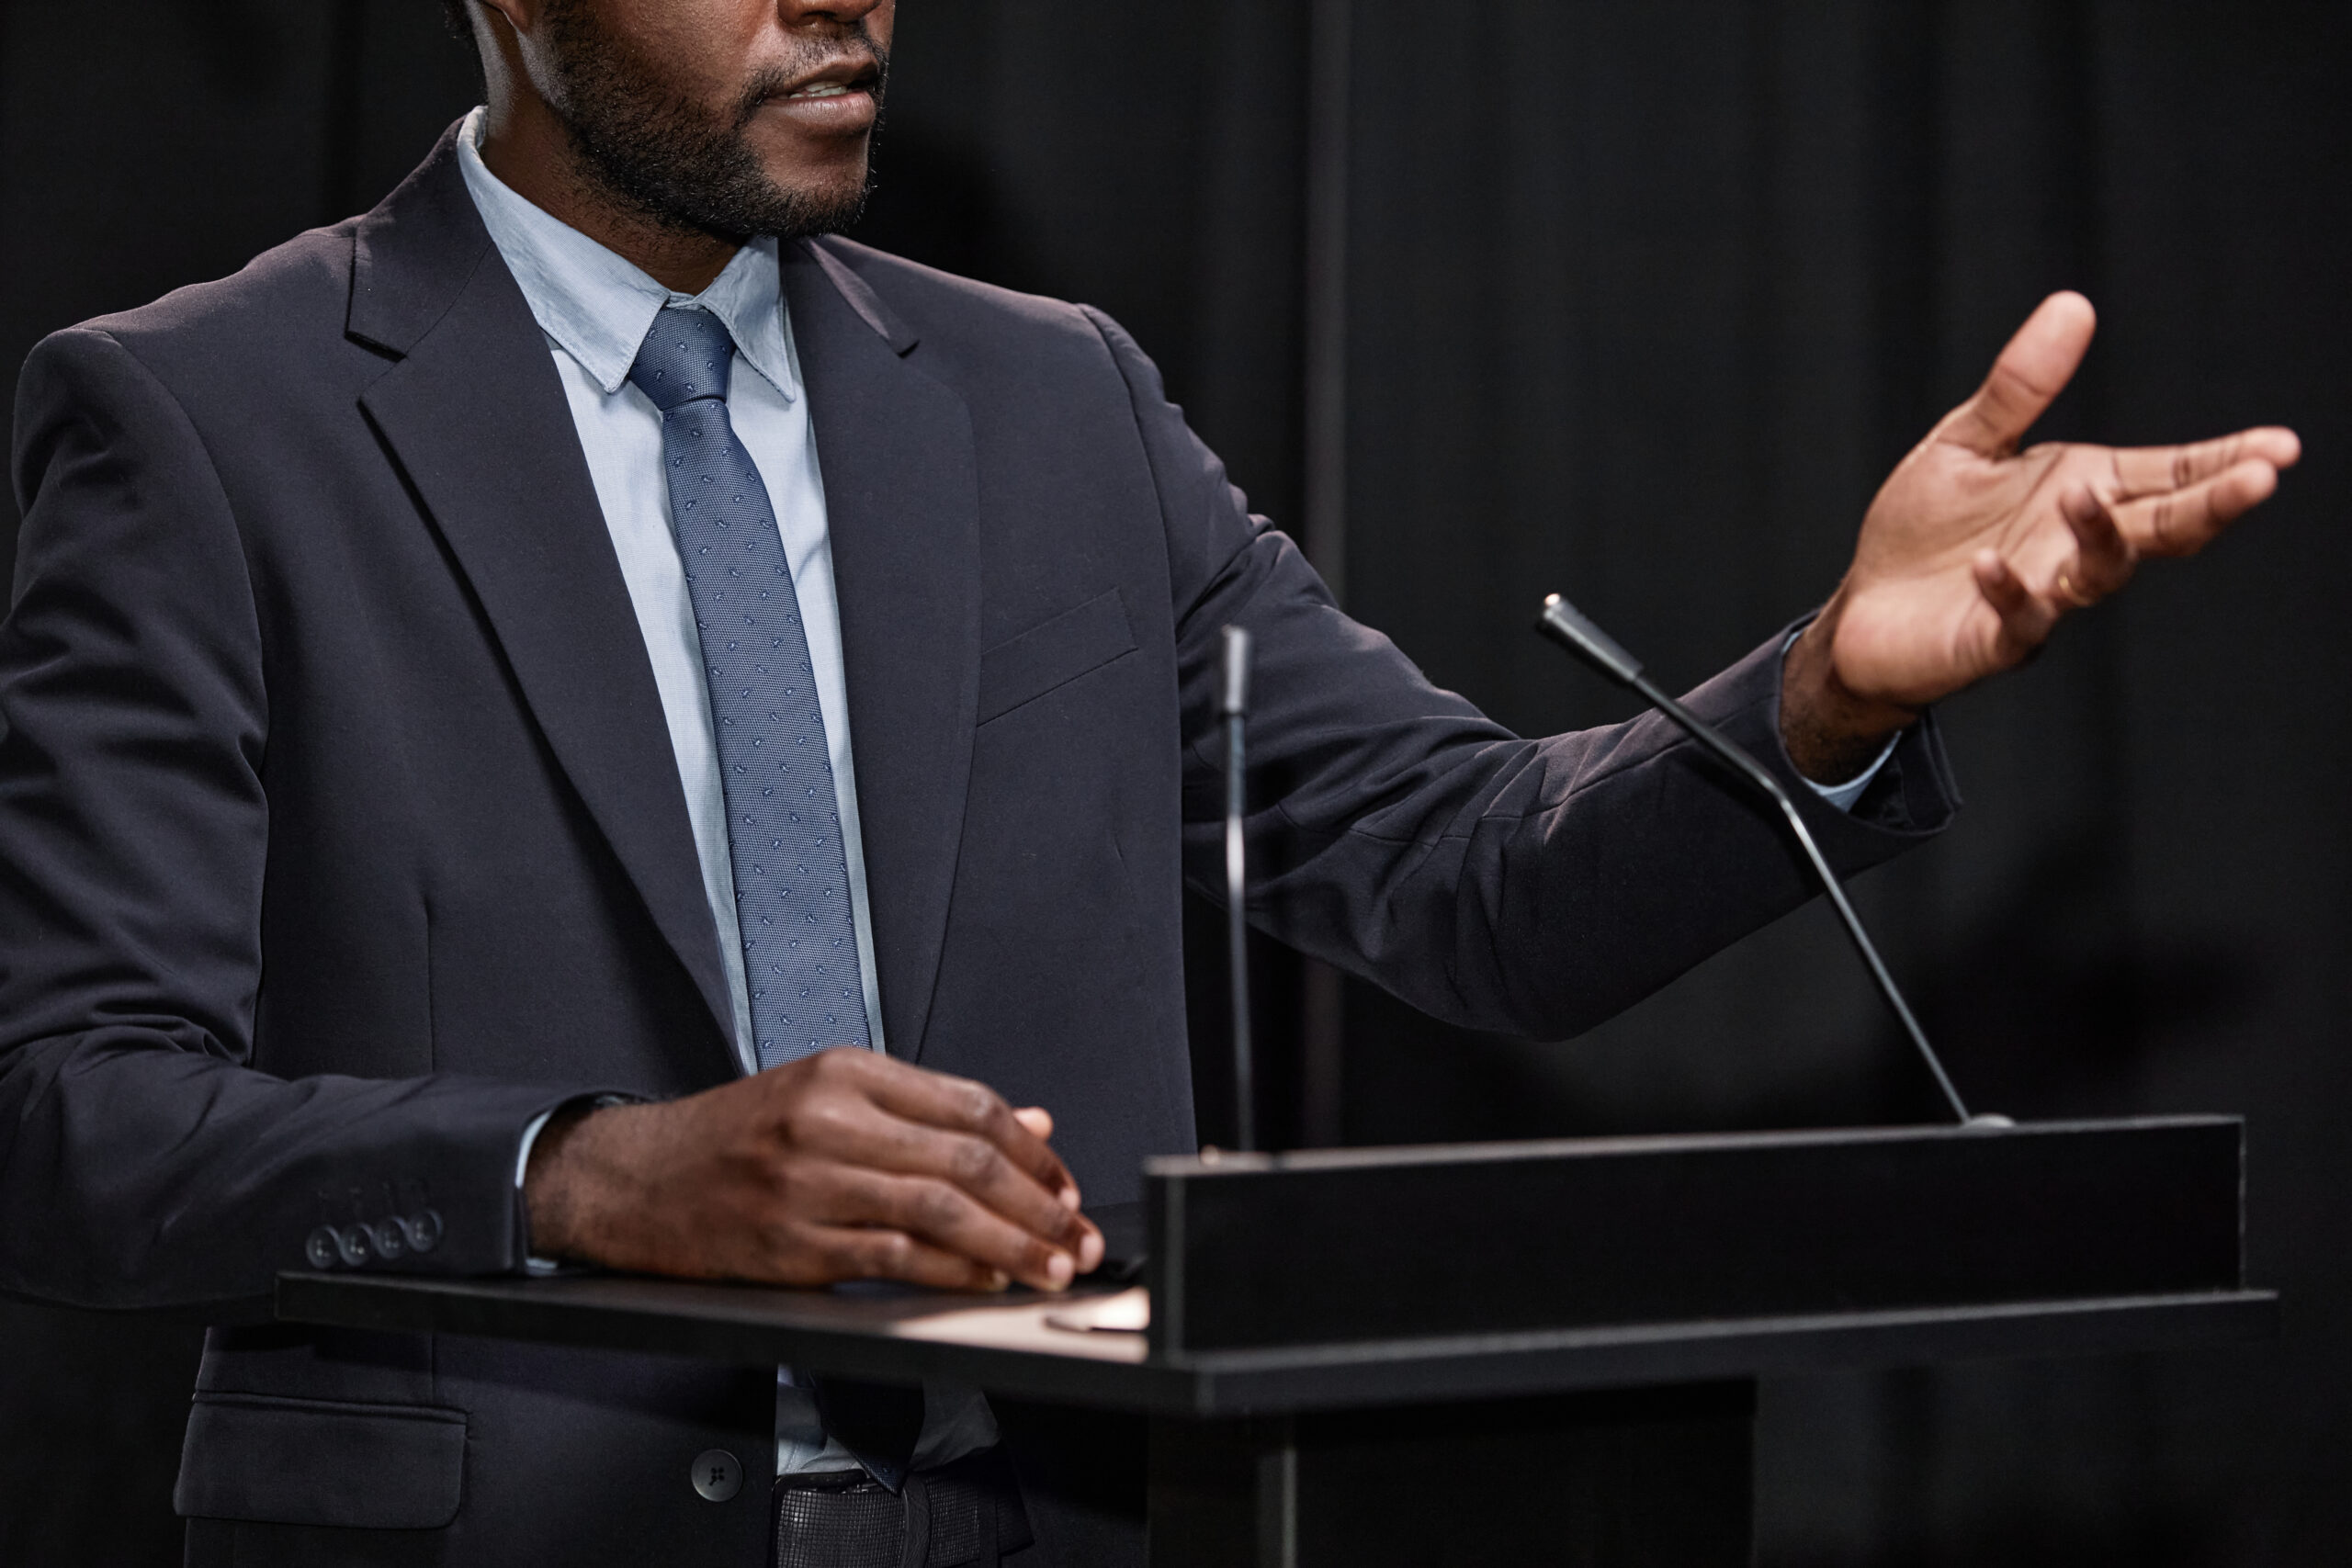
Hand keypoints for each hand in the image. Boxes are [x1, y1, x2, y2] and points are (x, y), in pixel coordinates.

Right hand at [523, 1047, 1104, 1291]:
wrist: (633, 1179)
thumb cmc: (737, 1137)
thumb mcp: (830, 1096)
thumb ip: (930, 1110)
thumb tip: (1033, 1123)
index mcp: (845, 1073)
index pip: (969, 1105)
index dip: (1033, 1151)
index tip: (1067, 1184)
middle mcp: (829, 1120)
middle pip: (965, 1159)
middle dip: (1038, 1204)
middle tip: (1078, 1234)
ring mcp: (808, 1184)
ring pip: (938, 1210)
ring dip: (1010, 1245)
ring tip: (1051, 1266)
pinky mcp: (792, 1247)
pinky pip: (893, 1260)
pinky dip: (951, 1273)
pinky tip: (985, 1282)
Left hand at [1781, 291, 2300, 780]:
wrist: (1864, 611)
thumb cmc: (1921, 531)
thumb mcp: (1965, 444)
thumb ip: (2017, 387)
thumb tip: (2072, 305)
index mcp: (2084, 491)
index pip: (2170, 475)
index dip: (2225, 462)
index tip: (2281, 447)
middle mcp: (2077, 546)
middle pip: (2163, 527)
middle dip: (2211, 503)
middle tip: (2258, 479)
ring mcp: (2045, 596)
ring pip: (2101, 572)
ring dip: (2100, 537)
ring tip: (2083, 498)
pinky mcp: (1996, 639)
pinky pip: (2020, 619)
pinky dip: (2009, 591)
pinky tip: (1989, 565)